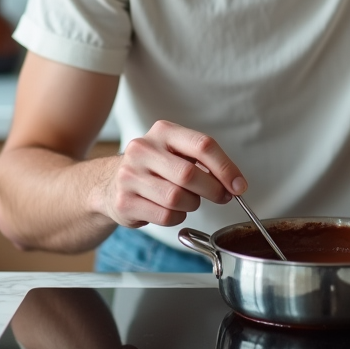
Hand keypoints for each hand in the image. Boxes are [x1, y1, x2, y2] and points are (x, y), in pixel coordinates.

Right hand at [99, 121, 246, 227]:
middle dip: (213, 190)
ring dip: (192, 204)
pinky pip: (165, 216)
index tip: (239, 185)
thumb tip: (234, 183)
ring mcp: (130, 175)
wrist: (110, 183)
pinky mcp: (124, 201)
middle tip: (222, 197)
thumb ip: (205, 162)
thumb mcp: (177, 153)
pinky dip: (177, 217)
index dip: (226, 167)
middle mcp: (143, 149)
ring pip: (177, 198)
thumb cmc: (155, 168)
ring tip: (189, 200)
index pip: (203, 145)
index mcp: (163, 131)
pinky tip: (172, 209)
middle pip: (190, 174)